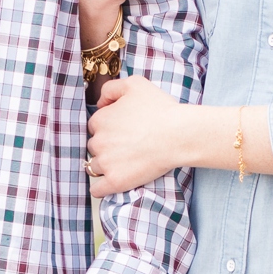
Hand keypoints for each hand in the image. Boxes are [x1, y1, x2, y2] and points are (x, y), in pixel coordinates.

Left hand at [85, 75, 193, 196]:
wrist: (178, 134)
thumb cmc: (160, 108)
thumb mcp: (135, 84)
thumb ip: (111, 88)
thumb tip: (100, 102)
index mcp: (100, 119)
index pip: (95, 126)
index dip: (108, 128)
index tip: (122, 131)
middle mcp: (98, 141)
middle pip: (94, 146)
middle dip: (106, 147)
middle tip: (126, 146)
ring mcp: (105, 163)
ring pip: (94, 167)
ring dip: (105, 166)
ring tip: (124, 163)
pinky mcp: (115, 181)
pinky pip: (98, 190)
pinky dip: (101, 188)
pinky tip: (109, 184)